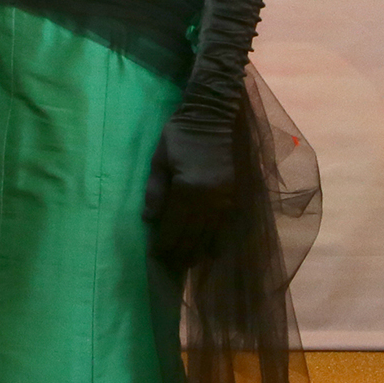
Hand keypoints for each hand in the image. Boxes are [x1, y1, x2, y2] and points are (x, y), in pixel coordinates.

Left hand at [141, 109, 238, 269]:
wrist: (211, 117)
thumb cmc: (179, 136)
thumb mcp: (159, 160)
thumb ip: (155, 191)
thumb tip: (149, 220)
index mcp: (188, 188)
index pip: (174, 225)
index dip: (164, 242)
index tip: (155, 255)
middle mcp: (209, 198)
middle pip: (193, 234)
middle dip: (180, 251)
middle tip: (169, 265)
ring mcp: (225, 197)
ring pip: (210, 234)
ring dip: (198, 251)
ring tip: (186, 264)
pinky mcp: (234, 195)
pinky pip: (224, 225)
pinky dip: (216, 240)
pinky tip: (209, 252)